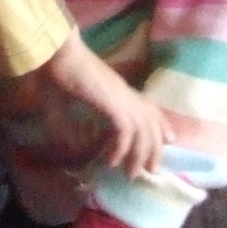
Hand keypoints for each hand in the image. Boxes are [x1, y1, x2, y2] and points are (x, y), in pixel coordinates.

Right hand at [19, 30, 168, 181]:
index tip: (168, 141)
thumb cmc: (59, 73)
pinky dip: (121, 148)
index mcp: (119, 90)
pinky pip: (125, 130)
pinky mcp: (112, 102)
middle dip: (154, 149)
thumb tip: (73, 143)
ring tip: (132, 174)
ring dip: (140, 154)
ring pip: (143, 129)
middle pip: (151, 123)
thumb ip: (71, 123)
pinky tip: (112, 160)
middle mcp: (125, 94)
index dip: (161, 124)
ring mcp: (120, 97)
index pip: (149, 108)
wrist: (58, 53)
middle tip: (151, 170)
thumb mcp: (67, 102)